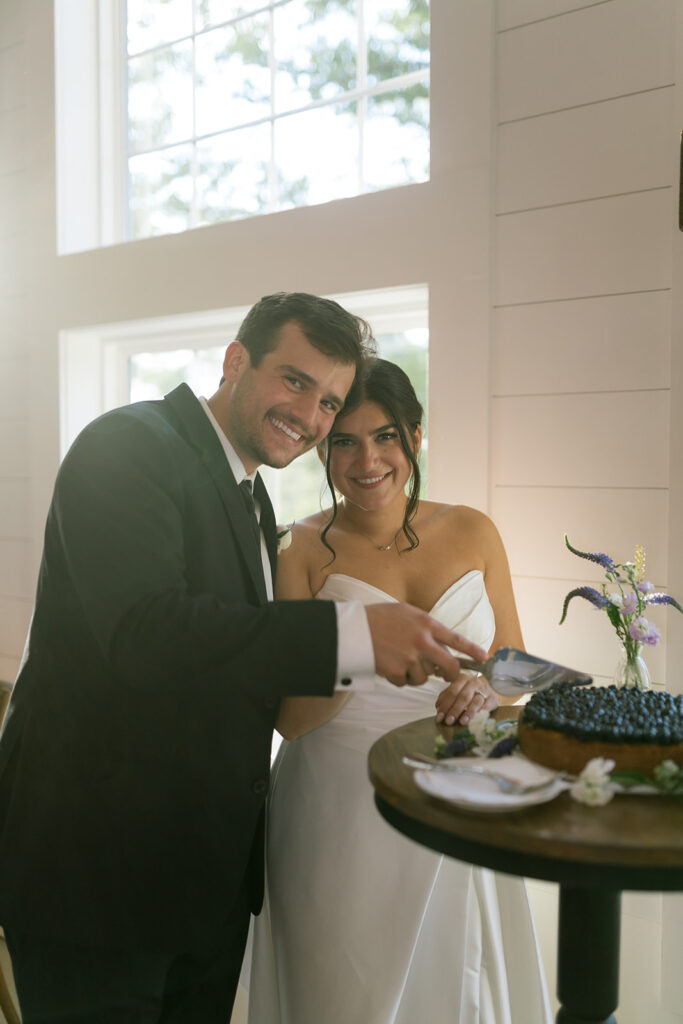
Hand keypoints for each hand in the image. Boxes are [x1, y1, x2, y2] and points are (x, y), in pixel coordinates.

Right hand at [365, 603, 488, 687]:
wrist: (354, 629)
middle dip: (451, 674)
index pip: (457, 639)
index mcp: (426, 624)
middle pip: (449, 667)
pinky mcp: (397, 672)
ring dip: (416, 674)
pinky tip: (389, 665)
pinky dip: (399, 678)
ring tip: (400, 659)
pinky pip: (406, 683)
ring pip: (425, 678)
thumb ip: (426, 627)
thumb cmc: (380, 618)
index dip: (473, 651)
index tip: (484, 658)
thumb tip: (443, 646)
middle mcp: (422, 642)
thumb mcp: (407, 613)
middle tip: (447, 675)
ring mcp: (410, 659)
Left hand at [434, 672, 497, 725]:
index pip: (452, 692)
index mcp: (462, 678)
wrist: (485, 693)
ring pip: (476, 702)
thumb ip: (445, 699)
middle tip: (449, 721)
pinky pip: (486, 707)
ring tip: (462, 722)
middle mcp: (474, 682)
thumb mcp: (455, 693)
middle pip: (463, 697)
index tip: (439, 717)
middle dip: (455, 710)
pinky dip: (480, 714)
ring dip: (468, 713)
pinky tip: (475, 720)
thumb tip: (438, 709)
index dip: (445, 705)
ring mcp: (485, 690)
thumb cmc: (467, 693)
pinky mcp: (493, 699)